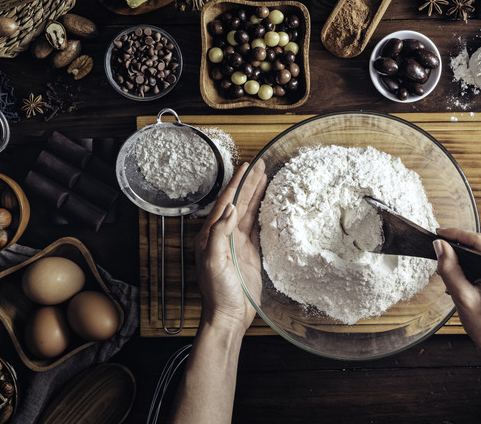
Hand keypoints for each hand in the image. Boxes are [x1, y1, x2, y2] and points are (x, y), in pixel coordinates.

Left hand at [193, 160, 266, 333]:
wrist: (229, 316)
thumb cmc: (217, 292)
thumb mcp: (214, 262)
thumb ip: (219, 235)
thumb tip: (231, 209)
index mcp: (211, 235)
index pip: (226, 203)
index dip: (237, 184)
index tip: (247, 167)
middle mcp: (224, 236)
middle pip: (238, 202)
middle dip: (249, 183)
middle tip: (261, 164)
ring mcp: (238, 244)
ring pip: (248, 212)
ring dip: (256, 194)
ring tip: (266, 177)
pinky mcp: (250, 253)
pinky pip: (257, 227)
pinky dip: (263, 212)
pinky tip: (269, 203)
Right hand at [433, 228, 480, 361]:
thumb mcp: (463, 297)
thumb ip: (450, 269)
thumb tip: (440, 246)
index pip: (479, 241)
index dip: (456, 235)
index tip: (439, 233)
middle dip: (460, 250)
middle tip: (440, 257)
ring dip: (467, 259)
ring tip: (451, 271)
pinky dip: (476, 265)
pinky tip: (464, 277)